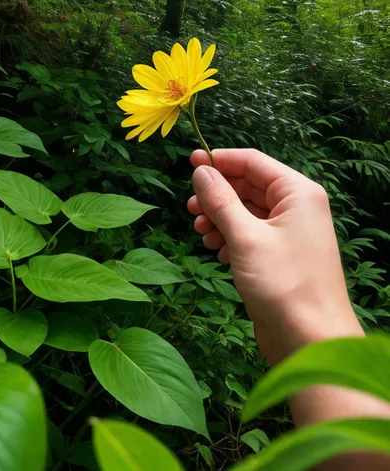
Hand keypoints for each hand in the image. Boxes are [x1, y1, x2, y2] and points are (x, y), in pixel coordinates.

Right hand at [188, 149, 363, 363]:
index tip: (190, 162)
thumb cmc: (283, 284)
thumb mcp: (245, 237)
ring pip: (247, 212)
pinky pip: (251, 234)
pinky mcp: (281, 256)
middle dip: (218, 195)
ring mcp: (290, 233)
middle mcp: (297, 208)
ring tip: (201, 233)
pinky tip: (217, 251)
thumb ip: (221, 200)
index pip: (253, 162)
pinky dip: (231, 238)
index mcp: (298, 193)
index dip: (220, 160)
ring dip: (221, 218)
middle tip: (190, 208)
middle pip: (249, 187)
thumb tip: (201, 171)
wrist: (310, 340)